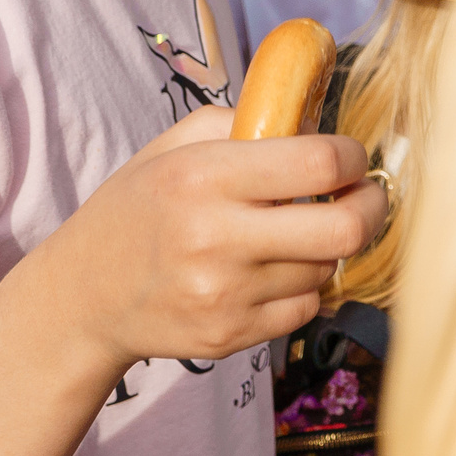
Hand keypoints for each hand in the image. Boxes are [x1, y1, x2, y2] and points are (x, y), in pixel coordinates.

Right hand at [25, 105, 384, 374]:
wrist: (83, 297)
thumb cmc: (137, 209)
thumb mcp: (170, 147)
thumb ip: (241, 121)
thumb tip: (313, 118)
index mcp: (203, 177)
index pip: (318, 164)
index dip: (351, 157)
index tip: (350, 157)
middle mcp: (215, 238)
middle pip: (344, 229)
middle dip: (372, 207)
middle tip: (367, 196)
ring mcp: (224, 295)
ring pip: (325, 269)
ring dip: (326, 248)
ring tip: (297, 233)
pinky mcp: (230, 336)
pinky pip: (304, 308)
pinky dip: (302, 286)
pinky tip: (274, 271)